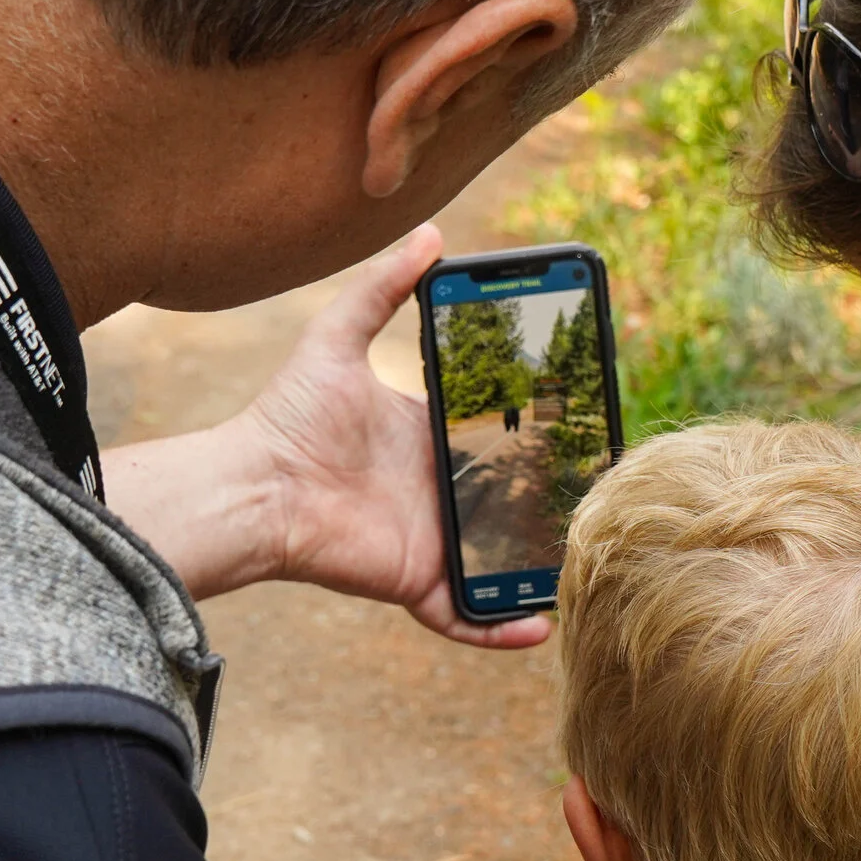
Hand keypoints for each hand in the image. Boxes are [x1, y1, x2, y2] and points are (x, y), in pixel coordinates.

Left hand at [104, 226, 548, 650]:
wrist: (254, 485)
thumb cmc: (288, 415)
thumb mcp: (338, 338)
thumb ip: (382, 288)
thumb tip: (430, 233)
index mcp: (431, 438)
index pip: (500, 432)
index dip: (542, 428)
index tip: (587, 416)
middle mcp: (439, 492)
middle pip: (513, 498)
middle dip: (557, 498)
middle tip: (606, 488)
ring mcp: (432, 541)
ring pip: (503, 560)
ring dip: (543, 564)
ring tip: (589, 555)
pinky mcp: (416, 582)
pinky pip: (467, 616)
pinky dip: (503, 627)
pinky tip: (543, 625)